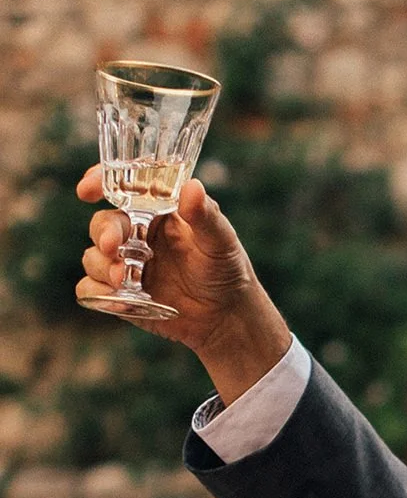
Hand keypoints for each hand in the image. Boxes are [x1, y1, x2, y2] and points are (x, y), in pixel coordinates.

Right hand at [76, 167, 290, 403]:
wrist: (227, 316)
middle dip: (104, 234)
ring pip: (93, 256)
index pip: (121, 189)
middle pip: (102, 224)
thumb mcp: (221, 240)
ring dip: (103, 266)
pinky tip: (120, 301)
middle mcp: (135, 233)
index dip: (99, 182)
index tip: (87, 190)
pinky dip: (98, 295)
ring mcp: (125, 264)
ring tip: (125, 280)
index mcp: (155, 211)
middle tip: (114, 247)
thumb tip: (192, 187)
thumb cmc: (226, 269)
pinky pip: (91, 291)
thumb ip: (205, 216)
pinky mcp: (120, 294)